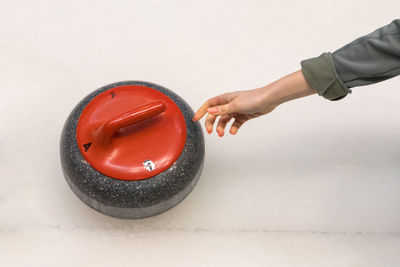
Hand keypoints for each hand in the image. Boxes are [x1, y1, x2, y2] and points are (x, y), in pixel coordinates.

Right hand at [192, 70, 315, 135]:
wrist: (269, 100)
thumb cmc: (254, 98)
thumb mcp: (235, 105)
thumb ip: (222, 110)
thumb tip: (209, 111)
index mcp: (225, 99)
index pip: (209, 104)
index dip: (201, 111)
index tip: (195, 119)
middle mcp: (229, 104)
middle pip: (215, 114)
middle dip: (211, 123)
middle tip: (210, 132)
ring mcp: (236, 110)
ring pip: (224, 120)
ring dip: (221, 127)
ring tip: (222, 134)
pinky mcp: (243, 115)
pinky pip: (234, 123)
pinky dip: (232, 128)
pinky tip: (233, 132)